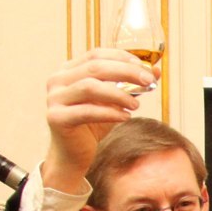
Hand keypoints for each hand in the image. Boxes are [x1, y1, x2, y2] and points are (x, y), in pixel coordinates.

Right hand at [38, 47, 158, 192]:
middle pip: (95, 68)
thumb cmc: (94, 125)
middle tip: (148, 81)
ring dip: (118, 94)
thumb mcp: (114, 102)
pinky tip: (125, 117)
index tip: (146, 67)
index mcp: (69, 70)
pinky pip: (86, 112)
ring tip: (136, 104)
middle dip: (126, 72)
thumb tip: (157, 71)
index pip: (96, 55)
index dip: (122, 57)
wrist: (74, 155)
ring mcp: (54, 98)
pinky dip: (109, 113)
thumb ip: (131, 85)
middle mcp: (58, 80)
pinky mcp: (56, 118)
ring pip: (90, 87)